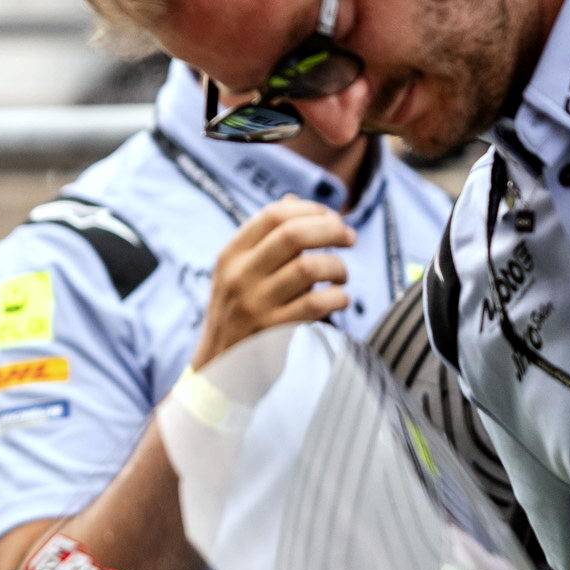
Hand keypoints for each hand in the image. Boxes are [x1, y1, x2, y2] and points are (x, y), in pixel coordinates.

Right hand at [191, 199, 356, 368]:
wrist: (220, 368)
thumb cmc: (239, 314)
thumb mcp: (238, 273)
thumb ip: (264, 239)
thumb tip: (293, 200)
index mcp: (231, 255)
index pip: (273, 215)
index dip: (310, 210)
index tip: (331, 218)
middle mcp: (239, 276)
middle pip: (294, 235)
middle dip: (331, 230)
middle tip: (349, 238)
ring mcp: (254, 305)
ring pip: (310, 268)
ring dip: (338, 267)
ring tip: (342, 275)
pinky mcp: (273, 331)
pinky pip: (317, 305)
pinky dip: (338, 298)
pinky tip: (339, 299)